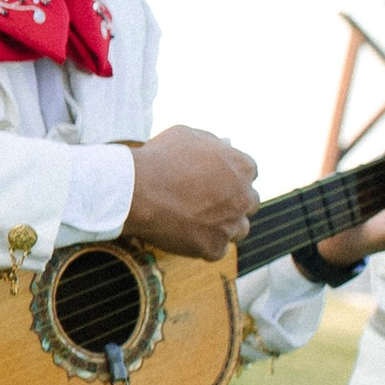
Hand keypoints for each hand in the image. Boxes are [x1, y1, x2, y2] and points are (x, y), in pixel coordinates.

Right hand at [125, 125, 260, 257]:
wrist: (136, 191)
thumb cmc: (158, 159)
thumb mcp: (186, 135)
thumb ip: (211, 142)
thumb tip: (225, 144)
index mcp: (242, 166)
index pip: (249, 173)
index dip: (231, 176)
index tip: (216, 180)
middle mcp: (244, 197)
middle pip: (249, 202)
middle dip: (233, 201)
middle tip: (209, 202)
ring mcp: (230, 225)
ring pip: (239, 229)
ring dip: (225, 225)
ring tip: (199, 222)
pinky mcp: (214, 247)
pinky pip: (217, 249)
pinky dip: (205, 244)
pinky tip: (187, 235)